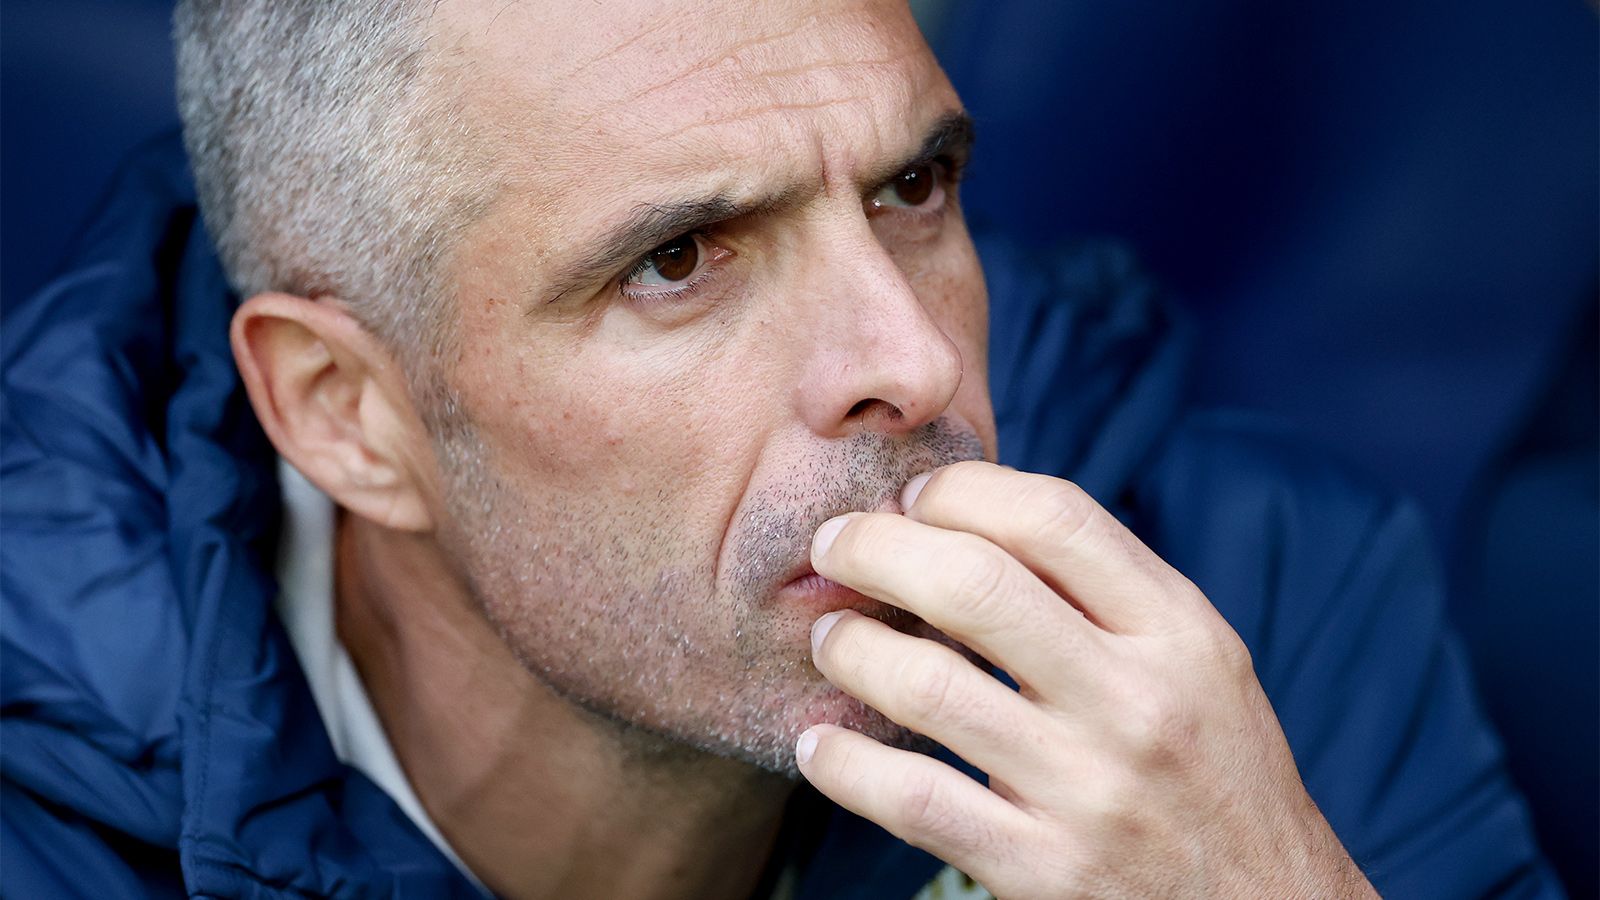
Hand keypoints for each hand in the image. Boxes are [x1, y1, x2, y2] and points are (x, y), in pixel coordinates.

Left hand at [794, 461, 1375, 898]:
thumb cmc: (1211, 768)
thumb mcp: (1196, 661)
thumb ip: (1104, 591)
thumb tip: (967, 516)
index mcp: (1179, 633)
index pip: (1054, 518)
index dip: (961, 490)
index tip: (914, 498)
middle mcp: (1138, 702)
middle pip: (975, 585)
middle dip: (877, 549)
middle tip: (833, 546)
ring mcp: (1089, 790)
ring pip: (929, 686)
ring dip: (850, 648)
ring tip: (830, 637)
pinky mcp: (1043, 871)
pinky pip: (913, 801)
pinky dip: (845, 765)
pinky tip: (821, 743)